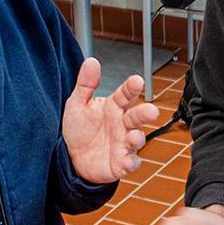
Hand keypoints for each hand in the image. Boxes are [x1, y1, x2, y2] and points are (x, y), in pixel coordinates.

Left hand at [62, 57, 156, 182]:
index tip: (137, 81)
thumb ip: (85, 84)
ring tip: (134, 136)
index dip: (131, 88)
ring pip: (136, 139)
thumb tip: (91, 61)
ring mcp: (123, 144)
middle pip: (136, 116)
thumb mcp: (77, 104)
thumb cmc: (80, 129)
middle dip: (145, 113)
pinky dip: (132, 163)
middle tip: (151, 111)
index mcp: (113, 107)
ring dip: (137, 138)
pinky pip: (130, 163)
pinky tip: (128, 161)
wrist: (72, 158)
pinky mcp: (121, 163)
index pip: (125, 94)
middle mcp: (122, 124)